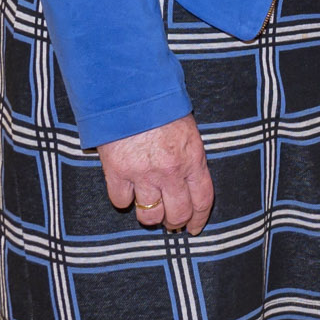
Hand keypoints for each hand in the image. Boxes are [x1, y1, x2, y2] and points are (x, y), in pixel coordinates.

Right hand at [99, 115, 213, 233]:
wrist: (131, 92)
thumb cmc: (161, 107)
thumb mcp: (188, 131)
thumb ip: (190, 157)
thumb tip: (190, 182)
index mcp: (192, 158)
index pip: (202, 199)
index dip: (198, 218)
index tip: (194, 227)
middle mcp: (170, 171)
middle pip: (177, 213)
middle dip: (174, 222)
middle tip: (170, 222)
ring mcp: (143, 174)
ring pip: (149, 216)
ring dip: (149, 216)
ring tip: (148, 207)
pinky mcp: (117, 172)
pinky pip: (121, 201)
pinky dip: (123, 199)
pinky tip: (126, 189)